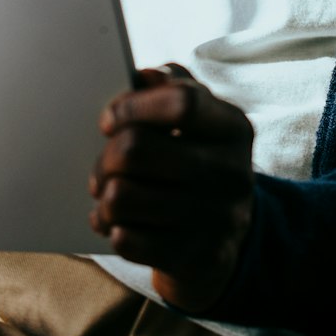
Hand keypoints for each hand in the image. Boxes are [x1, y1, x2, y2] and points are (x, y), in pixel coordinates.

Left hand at [89, 65, 253, 313]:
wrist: (226, 242)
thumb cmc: (197, 162)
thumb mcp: (199, 120)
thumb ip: (172, 87)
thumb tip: (141, 77)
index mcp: (233, 127)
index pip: (182, 103)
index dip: (134, 106)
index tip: (107, 119)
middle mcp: (233, 172)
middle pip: (137, 149)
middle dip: (105, 157)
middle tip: (103, 164)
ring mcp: (217, 219)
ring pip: (122, 196)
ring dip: (103, 196)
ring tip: (105, 194)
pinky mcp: (197, 258)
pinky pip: (127, 239)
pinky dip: (111, 228)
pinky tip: (115, 224)